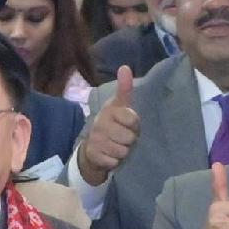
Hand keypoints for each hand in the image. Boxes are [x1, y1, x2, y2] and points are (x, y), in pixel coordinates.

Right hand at [74, 67, 141, 182]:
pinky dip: (115, 162)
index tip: (130, 124)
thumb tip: (125, 67)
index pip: (133, 119)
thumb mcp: (120, 106)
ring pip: (122, 151)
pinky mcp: (94, 155)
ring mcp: (96, 140)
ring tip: (117, 146)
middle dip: (129, 141)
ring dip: (123, 152)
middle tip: (123, 138)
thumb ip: (124, 88)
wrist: (93, 147)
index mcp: (109, 110)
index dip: (134, 125)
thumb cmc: (113, 123)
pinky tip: (110, 156)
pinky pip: (114, 162)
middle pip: (129, 138)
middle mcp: (100, 123)